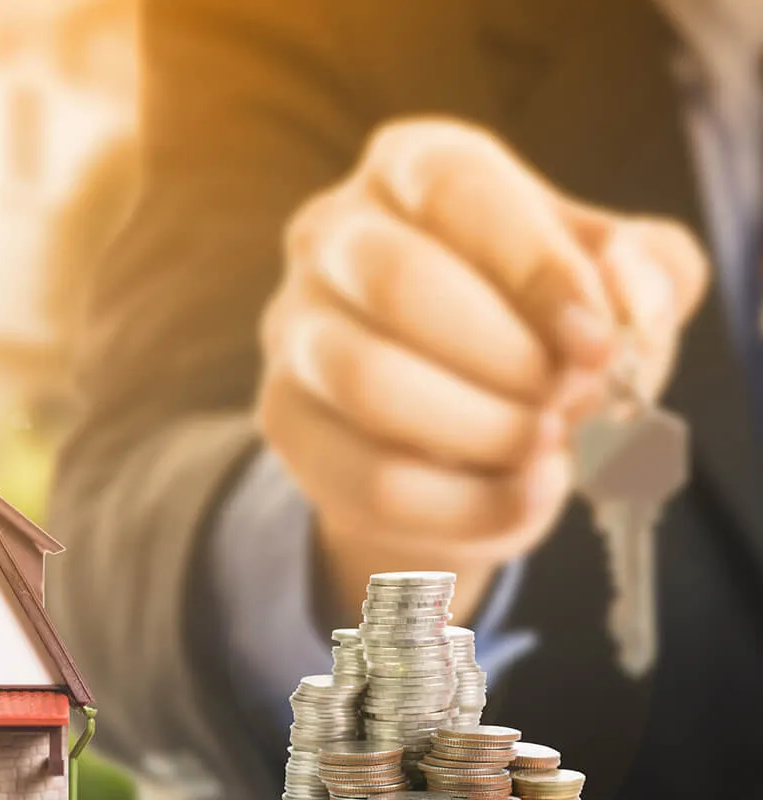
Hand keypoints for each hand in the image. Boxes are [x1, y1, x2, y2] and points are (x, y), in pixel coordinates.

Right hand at [256, 118, 707, 613]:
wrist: (460, 431)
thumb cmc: (536, 329)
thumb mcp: (612, 284)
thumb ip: (647, 271)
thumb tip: (625, 295)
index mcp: (412, 165)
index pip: (458, 190)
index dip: (537, 268)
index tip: (598, 342)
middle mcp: (332, 232)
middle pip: (399, 281)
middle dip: (509, 356)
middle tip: (575, 400)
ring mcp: (296, 327)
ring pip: (368, 381)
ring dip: (483, 428)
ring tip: (550, 446)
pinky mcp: (284, 419)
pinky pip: (367, 476)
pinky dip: (465, 503)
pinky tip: (523, 496)